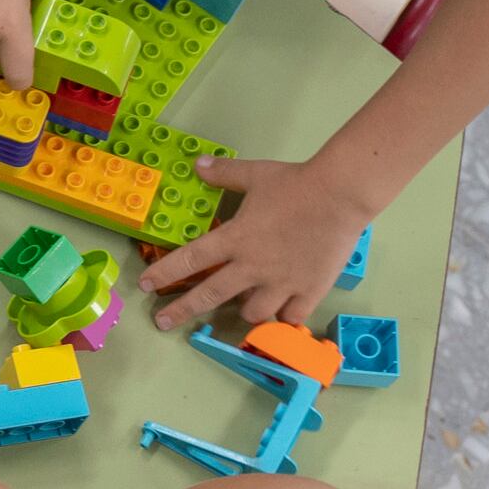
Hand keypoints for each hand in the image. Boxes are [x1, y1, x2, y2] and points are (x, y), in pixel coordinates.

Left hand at [142, 155, 375, 330]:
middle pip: (211, 295)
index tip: (146, 286)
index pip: (191, 260)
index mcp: (236, 238)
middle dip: (182, 311)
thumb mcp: (255, 173)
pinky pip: (290, 317)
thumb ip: (224, 174)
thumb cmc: (297, 182)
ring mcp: (281, 282)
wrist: (342, 193)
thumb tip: (198, 165)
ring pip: (253, 313)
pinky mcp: (310, 290)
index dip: (165, 274)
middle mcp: (253, 266)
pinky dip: (284, 317)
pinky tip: (282, 313)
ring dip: (244, 312)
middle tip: (162, 322)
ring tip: (244, 306)